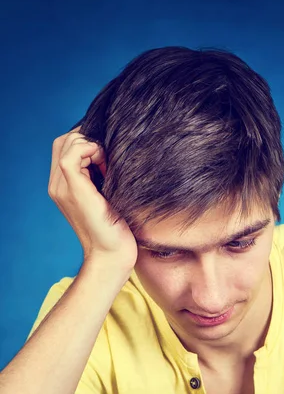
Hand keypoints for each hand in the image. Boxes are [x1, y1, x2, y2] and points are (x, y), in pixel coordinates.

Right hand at [48, 127, 137, 272]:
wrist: (112, 254)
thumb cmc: (115, 228)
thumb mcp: (106, 196)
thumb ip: (100, 176)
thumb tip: (110, 153)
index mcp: (63, 186)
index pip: (65, 147)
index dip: (86, 141)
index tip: (107, 155)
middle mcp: (57, 186)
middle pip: (63, 141)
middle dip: (87, 139)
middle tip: (107, 158)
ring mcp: (62, 188)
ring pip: (65, 144)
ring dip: (90, 145)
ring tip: (107, 164)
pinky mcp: (73, 191)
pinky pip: (70, 157)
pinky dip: (88, 150)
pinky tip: (104, 163)